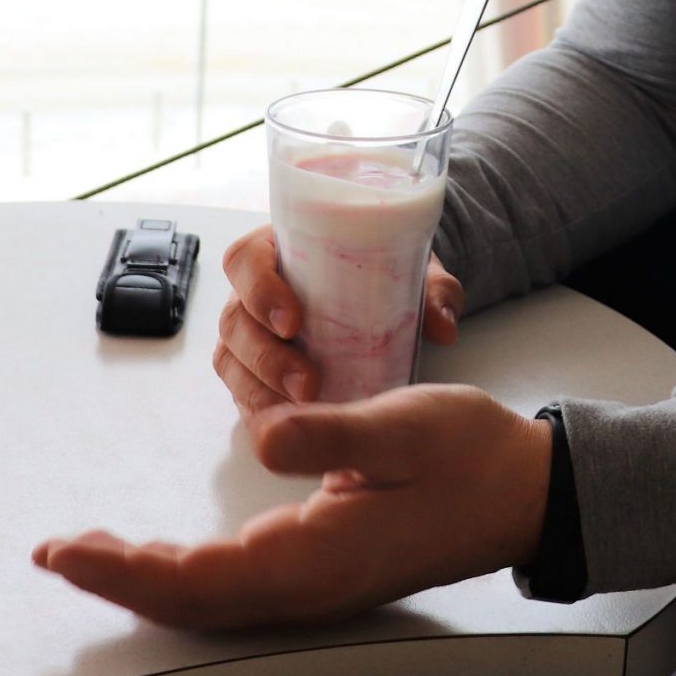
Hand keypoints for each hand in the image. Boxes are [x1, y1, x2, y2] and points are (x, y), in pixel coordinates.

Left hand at [32, 384, 550, 628]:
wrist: (526, 490)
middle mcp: (309, 583)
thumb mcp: (405, 426)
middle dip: (116, 579)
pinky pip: (234, 585)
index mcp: (318, 558)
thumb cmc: (471, 457)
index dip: (124, 569)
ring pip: (210, 596)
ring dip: (143, 577)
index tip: (65, 552)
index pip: (198, 578)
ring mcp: (316, 581)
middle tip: (53, 553)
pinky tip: (161, 557)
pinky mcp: (323, 567)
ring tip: (86, 554)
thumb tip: (265, 434)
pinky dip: (183, 573)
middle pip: (191, 600)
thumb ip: (332, 433)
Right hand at [213, 224, 462, 429]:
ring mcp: (250, 334)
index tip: (293, 321)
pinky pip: (241, 393)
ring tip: (304, 411)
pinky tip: (287, 427)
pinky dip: (259, 412)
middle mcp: (254, 291)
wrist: (385, 296)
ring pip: (231, 361)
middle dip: (265, 356)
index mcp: (278, 248)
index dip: (258, 289)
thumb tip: (444, 326)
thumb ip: (434, 289)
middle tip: (308, 382)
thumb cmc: (385, 270)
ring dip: (261, 390)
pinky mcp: (254, 372)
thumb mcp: (413, 268)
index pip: (245, 259)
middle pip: (234, 319)